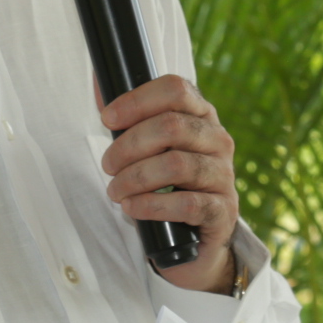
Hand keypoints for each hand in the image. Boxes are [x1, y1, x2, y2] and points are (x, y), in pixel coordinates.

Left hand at [99, 74, 240, 293]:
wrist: (195, 238)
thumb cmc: (169, 185)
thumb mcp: (150, 148)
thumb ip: (130, 120)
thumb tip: (99, 85)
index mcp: (201, 116)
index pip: (175, 89)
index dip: (137, 100)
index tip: (107, 118)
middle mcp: (218, 140)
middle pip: (171, 126)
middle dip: (128, 146)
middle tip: (108, 166)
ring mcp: (223, 175)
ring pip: (176, 164)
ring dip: (134, 178)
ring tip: (116, 191)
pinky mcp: (222, 210)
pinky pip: (186, 203)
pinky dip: (151, 205)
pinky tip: (133, 207)